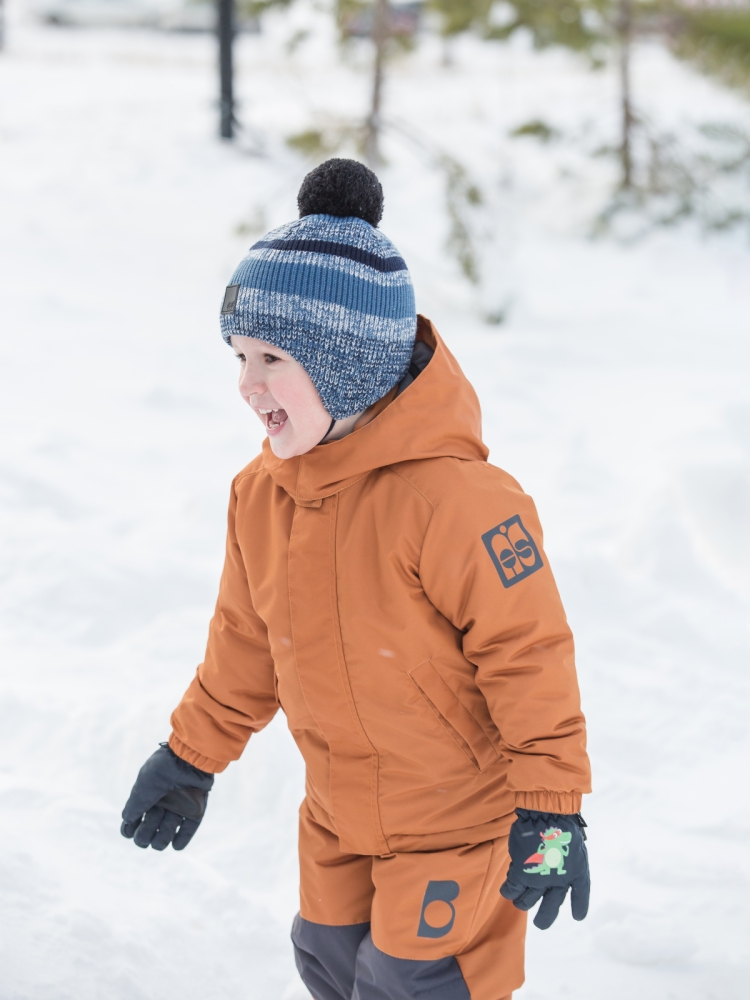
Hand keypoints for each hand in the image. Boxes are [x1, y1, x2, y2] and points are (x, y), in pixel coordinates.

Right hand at [121, 743, 213, 850]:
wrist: (189, 759)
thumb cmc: (163, 770)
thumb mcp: (143, 786)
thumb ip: (135, 805)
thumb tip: (127, 821)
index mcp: (147, 798)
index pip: (134, 821)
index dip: (130, 830)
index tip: (130, 832)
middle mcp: (162, 804)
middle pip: (149, 831)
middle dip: (145, 836)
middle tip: (146, 833)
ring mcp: (178, 808)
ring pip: (167, 833)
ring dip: (162, 838)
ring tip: (159, 839)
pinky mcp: (194, 810)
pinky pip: (188, 829)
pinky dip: (182, 840)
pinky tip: (175, 845)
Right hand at [500, 809, 588, 928]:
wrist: (547, 816)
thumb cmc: (562, 827)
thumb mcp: (575, 845)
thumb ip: (570, 863)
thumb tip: (561, 874)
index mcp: (577, 873)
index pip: (581, 894)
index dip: (579, 907)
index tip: (577, 916)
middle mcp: (559, 882)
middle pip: (550, 909)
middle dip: (544, 919)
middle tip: (540, 924)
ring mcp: (539, 880)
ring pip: (527, 902)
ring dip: (523, 902)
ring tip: (520, 902)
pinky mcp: (521, 874)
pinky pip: (511, 890)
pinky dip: (509, 891)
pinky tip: (508, 891)